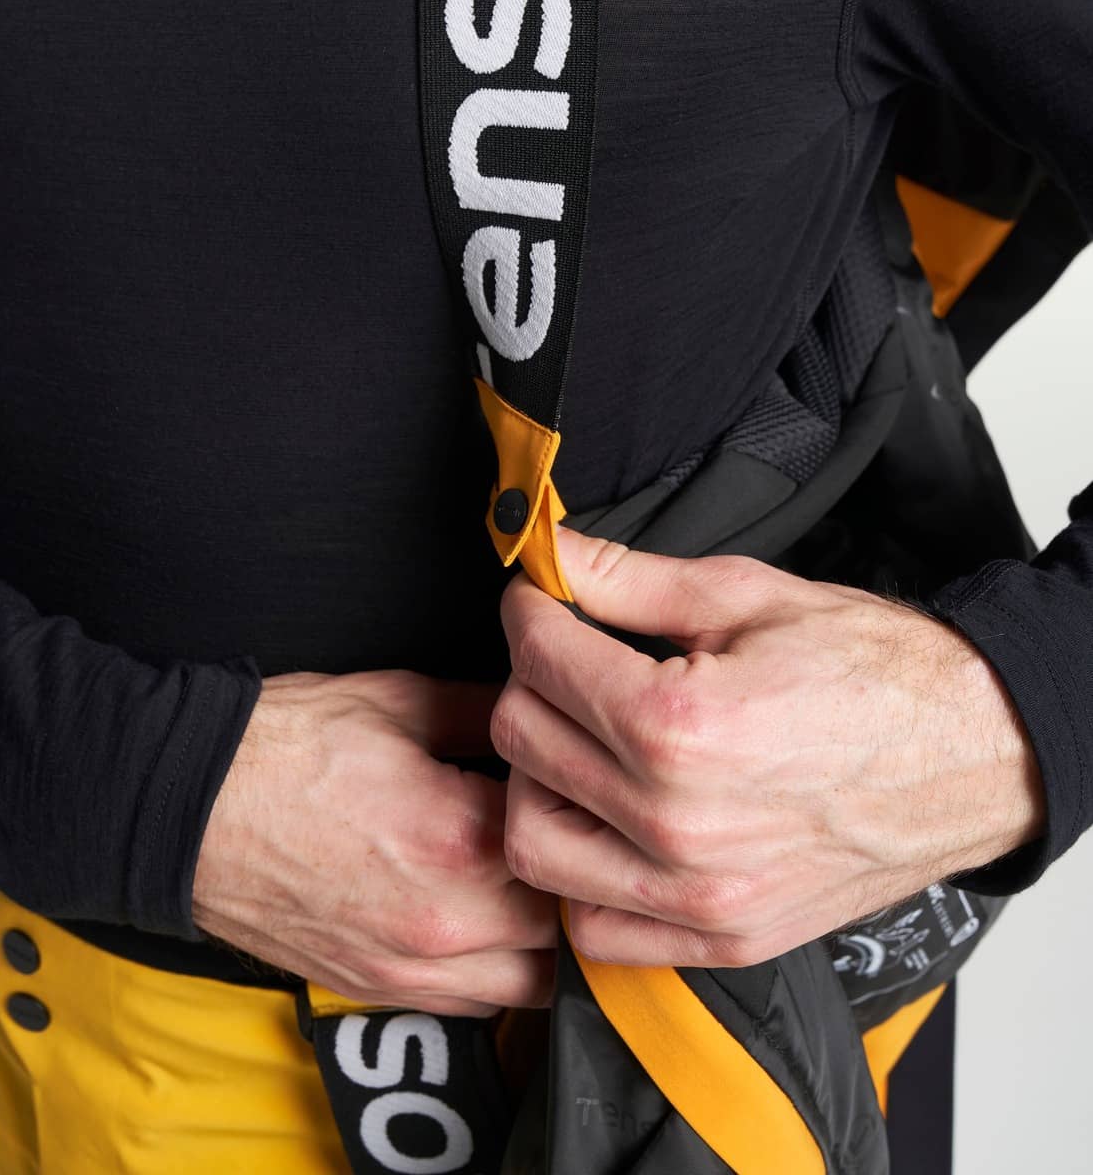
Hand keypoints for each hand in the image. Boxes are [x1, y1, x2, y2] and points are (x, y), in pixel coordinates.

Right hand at [192, 668, 558, 1015]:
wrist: (189, 805)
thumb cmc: (285, 746)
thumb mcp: (398, 698)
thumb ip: (486, 712)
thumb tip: (543, 710)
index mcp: (456, 840)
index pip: (572, 843)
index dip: (582, 810)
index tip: (575, 784)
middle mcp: (443, 922)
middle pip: (566, 927)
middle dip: (571, 881)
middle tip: (563, 835)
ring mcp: (408, 968)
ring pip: (530, 985)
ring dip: (540, 939)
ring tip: (526, 881)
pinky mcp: (375, 990)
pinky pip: (472, 1005)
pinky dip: (493, 971)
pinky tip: (481, 918)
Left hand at [490, 527, 1046, 969]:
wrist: (969, 753)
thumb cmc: (871, 669)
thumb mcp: (746, 594)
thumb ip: (630, 579)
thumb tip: (551, 554)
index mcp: (682, 727)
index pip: (539, 660)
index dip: (529, 612)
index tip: (540, 600)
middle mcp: (679, 823)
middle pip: (523, 742)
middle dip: (529, 682)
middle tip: (565, 659)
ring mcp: (698, 894)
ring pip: (534, 841)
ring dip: (538, 780)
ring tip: (580, 739)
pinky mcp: (720, 938)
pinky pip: (590, 925)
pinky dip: (578, 872)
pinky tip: (606, 818)